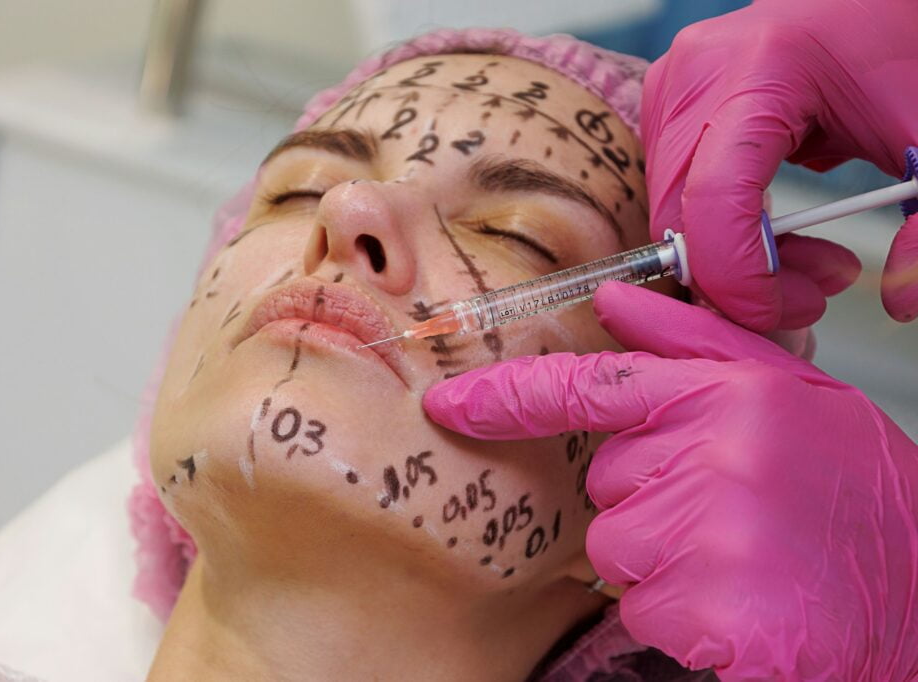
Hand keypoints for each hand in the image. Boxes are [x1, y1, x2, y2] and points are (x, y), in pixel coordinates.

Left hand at [423, 282, 917, 678]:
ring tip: (744, 557)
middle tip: (732, 511)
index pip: (587, 387)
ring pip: (617, 549)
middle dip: (650, 499)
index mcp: (723, 395)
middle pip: (605, 482)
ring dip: (665, 560)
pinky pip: (640, 609)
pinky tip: (743, 600)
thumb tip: (615, 300)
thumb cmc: (854, 494)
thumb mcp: (790, 395)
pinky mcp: (702, 611)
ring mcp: (703, 535)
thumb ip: (692, 343)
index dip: (504, 396)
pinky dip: (680, 615)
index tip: (447, 403)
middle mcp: (707, 456)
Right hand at [642, 0, 917, 329]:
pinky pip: (670, 192)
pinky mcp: (665, 99)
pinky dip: (714, 228)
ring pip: (669, 214)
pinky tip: (768, 224)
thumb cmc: (902, 48)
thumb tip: (902, 303)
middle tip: (813, 289)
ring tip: (803, 252)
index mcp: (763, 69)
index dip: (740, 277)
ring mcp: (671, 84)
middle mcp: (697, 73)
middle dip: (738, 276)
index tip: (786, 310)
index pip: (717, 198)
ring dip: (727, 257)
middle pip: (680, 218)